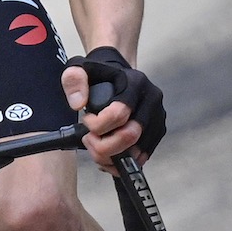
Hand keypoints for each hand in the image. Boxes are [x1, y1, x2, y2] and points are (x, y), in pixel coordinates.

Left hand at [62, 46, 166, 171]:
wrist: (117, 73)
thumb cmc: (97, 73)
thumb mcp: (78, 68)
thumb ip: (74, 81)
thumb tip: (78, 105)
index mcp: (135, 83)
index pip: (119, 114)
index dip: (97, 125)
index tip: (86, 120)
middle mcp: (151, 99)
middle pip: (131, 135)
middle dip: (104, 146)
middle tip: (89, 139)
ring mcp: (157, 116)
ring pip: (137, 151)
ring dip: (111, 157)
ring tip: (95, 147)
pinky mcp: (158, 130)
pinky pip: (143, 156)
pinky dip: (122, 162)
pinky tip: (108, 155)